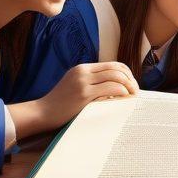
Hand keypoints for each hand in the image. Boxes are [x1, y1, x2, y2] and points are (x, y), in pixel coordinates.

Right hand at [12, 62, 138, 137]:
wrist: (41, 113)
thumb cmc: (59, 105)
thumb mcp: (74, 87)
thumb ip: (90, 84)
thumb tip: (114, 89)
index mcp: (82, 68)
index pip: (112, 64)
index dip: (126, 73)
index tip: (132, 84)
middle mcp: (83, 72)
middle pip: (116, 68)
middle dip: (130, 78)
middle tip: (136, 90)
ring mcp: (83, 82)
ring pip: (115, 76)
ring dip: (128, 85)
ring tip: (133, 95)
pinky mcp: (83, 94)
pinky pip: (109, 88)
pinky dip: (121, 91)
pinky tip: (125, 97)